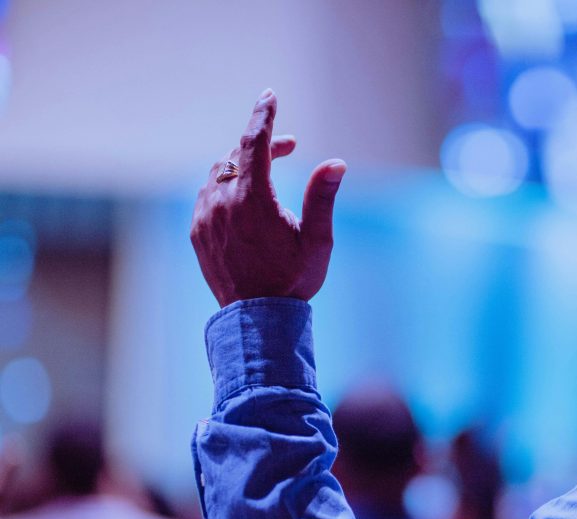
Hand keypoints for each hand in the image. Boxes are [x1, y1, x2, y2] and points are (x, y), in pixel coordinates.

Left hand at [190, 89, 346, 306]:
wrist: (258, 321)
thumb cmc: (293, 281)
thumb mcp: (317, 240)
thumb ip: (321, 197)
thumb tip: (336, 163)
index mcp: (253, 200)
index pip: (254, 142)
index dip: (263, 115)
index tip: (269, 96)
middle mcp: (222, 203)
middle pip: (238, 155)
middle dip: (263, 145)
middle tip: (289, 147)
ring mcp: (205, 218)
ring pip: (218, 173)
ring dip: (242, 166)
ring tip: (267, 177)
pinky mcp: (197, 233)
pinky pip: (207, 196)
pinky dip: (225, 187)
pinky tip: (244, 201)